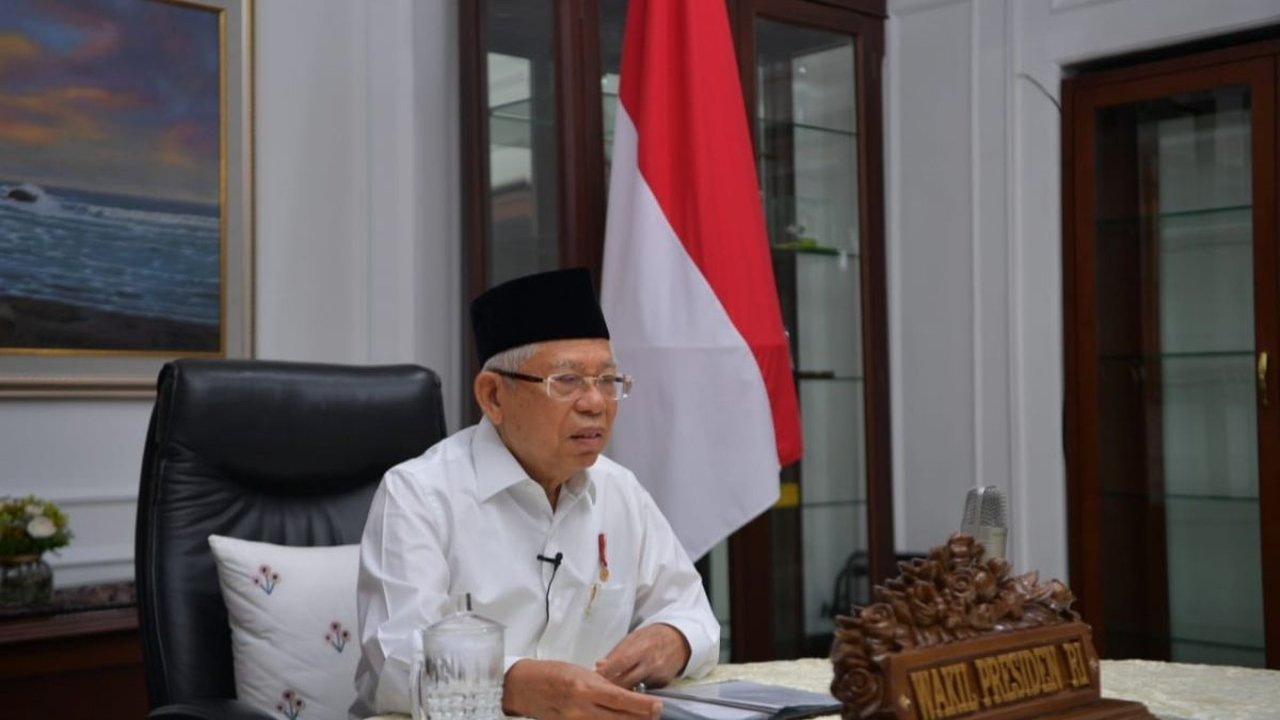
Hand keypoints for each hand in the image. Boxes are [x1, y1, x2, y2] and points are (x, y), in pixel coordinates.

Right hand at [504, 659, 661, 718]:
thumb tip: (626, 696)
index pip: (621, 699)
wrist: (524, 687)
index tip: (658, 706)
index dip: (642, 705)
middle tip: (654, 714)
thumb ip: (603, 686)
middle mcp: (581, 709)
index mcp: (585, 688)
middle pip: (619, 719)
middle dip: (640, 718)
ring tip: (637, 718)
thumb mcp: (581, 672)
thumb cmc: (553, 673)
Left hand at [595, 623, 690, 689]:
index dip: (605, 672)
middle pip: (626, 681)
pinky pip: (644, 689)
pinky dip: (636, 689)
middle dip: (611, 685)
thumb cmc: (651, 637)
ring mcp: (658, 674)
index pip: (620, 662)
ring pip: (634, 688)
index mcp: (641, 647)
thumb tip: (599, 665)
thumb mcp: (632, 638)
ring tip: (613, 686)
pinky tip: (631, 685)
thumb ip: (615, 652)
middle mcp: (650, 662)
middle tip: (600, 687)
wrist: (678, 640)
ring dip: (622, 689)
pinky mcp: (663, 683)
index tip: (594, 677)